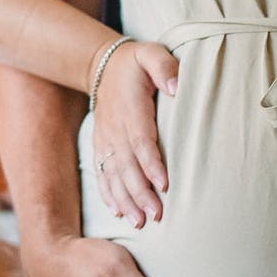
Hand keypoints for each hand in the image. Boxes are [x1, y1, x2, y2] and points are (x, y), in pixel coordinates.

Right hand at [88, 41, 178, 227]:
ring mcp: (105, 139)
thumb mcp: (150, 54)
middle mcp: (115, 129)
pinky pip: (101, 173)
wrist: (101, 65)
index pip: (142, 141)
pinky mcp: (99, 146)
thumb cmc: (135, 63)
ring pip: (114, 175)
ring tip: (139, 222)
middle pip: (128, 166)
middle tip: (156, 216)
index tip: (164, 185)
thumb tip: (176, 86)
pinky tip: (118, 212)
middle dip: (141, 193)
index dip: (152, 164)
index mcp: (131, 110)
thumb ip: (164, 67)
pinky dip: (108, 194)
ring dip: (126, 200)